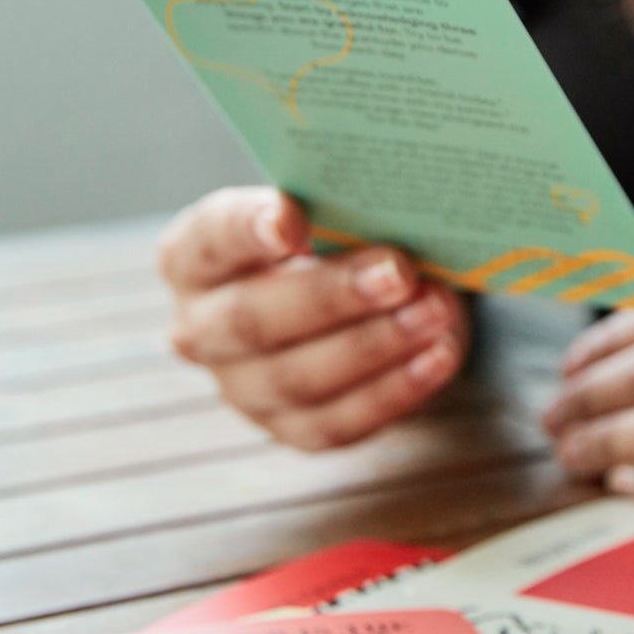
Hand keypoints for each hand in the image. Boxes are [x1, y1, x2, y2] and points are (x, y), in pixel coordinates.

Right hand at [159, 187, 470, 449]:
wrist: (358, 306)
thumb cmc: (338, 244)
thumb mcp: (331, 213)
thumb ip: (342, 208)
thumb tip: (392, 203)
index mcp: (195, 257)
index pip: (212, 240)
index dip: (249, 229)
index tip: (292, 221)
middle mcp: (202, 327)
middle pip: (255, 318)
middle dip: (333, 296)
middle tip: (400, 273)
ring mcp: (242, 388)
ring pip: (299, 377)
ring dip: (376, 344)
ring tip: (435, 312)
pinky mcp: (291, 429)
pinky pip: (339, 420)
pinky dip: (395, 389)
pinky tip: (438, 356)